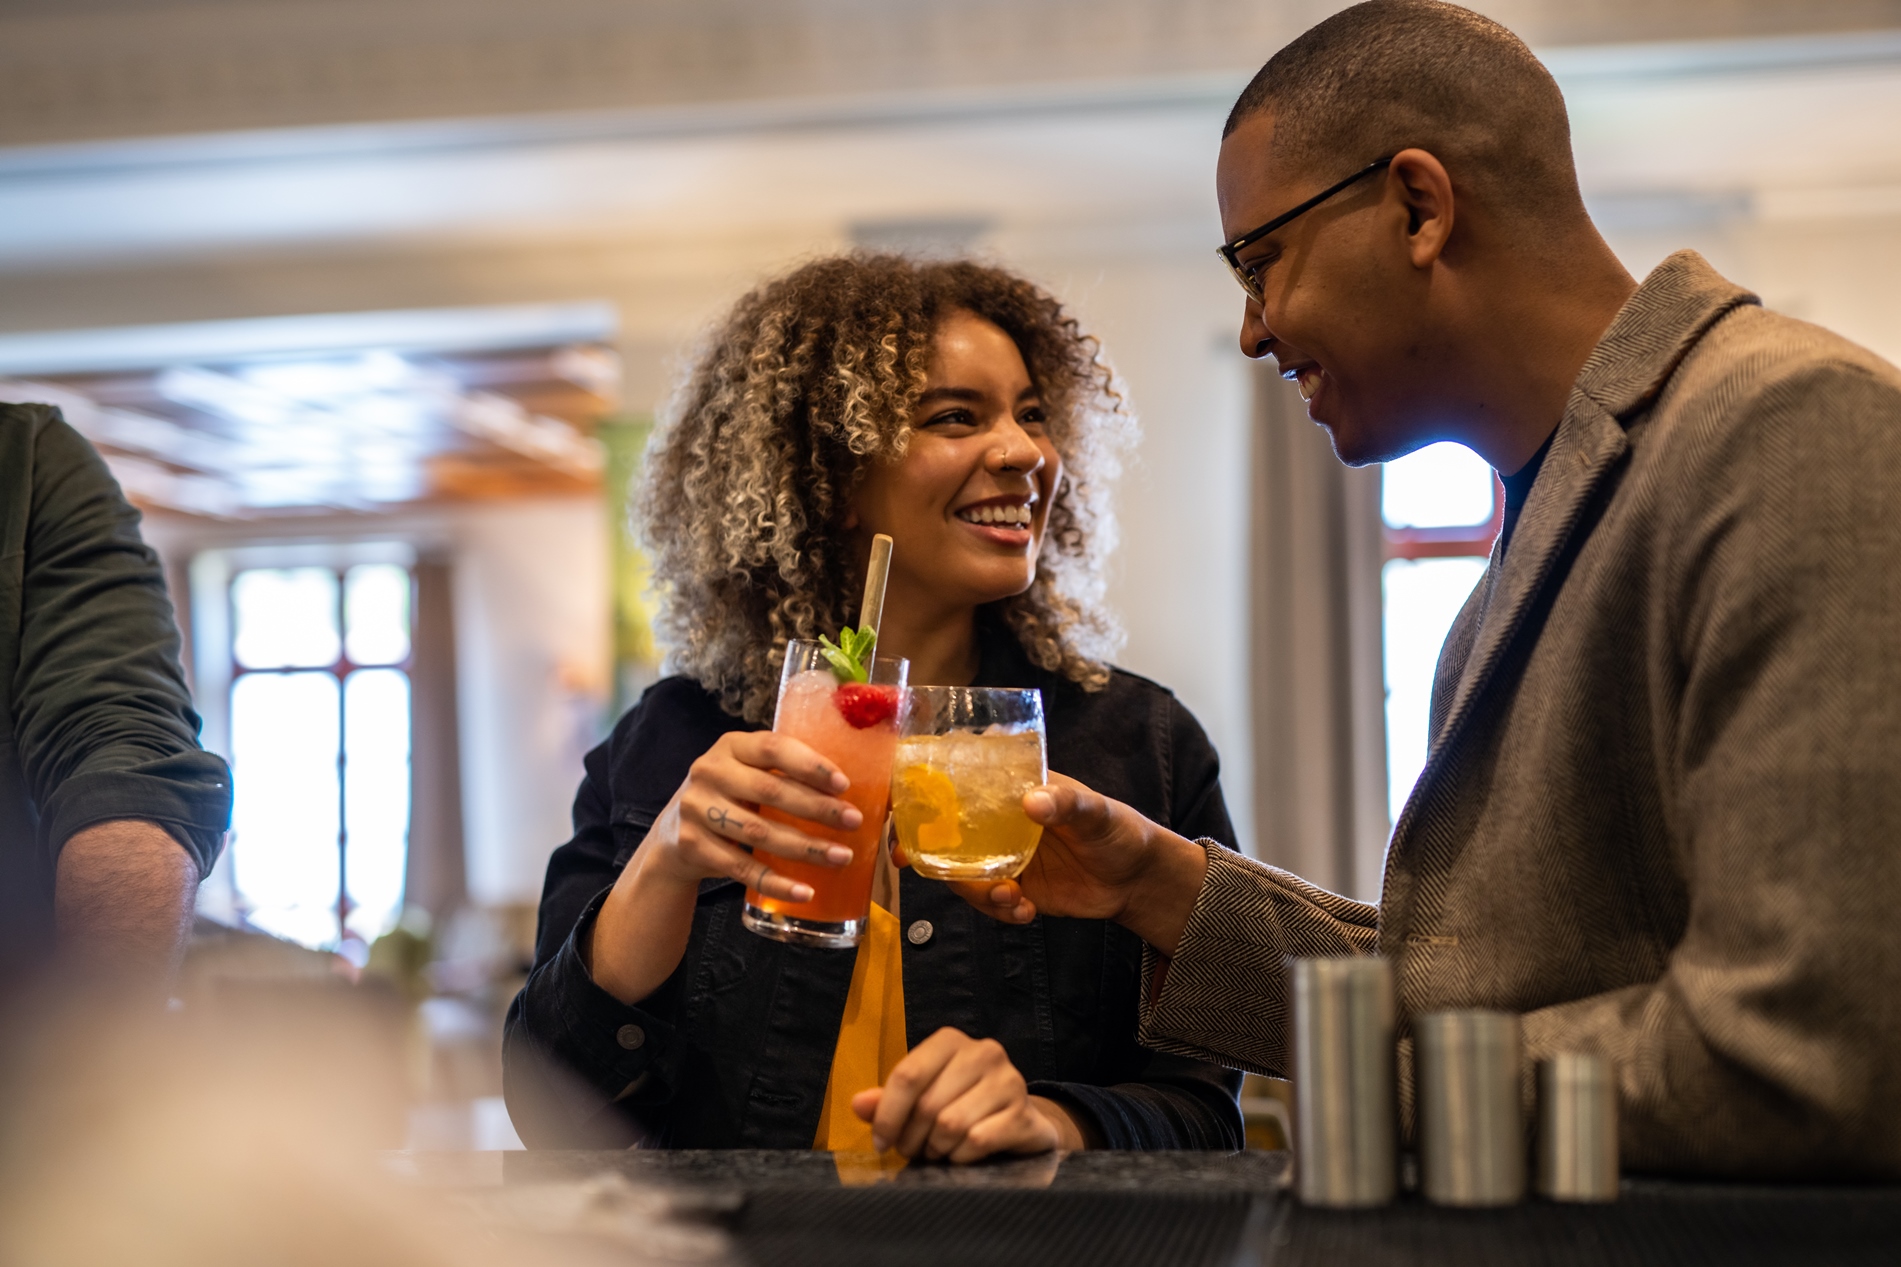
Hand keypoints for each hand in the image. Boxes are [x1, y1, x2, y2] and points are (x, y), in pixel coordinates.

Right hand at [641, 730, 860, 898]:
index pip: (773, 748)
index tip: (844, 785)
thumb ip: (782, 773)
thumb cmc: (729, 798)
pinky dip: (776, 882)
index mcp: (730, 746)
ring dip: (805, 847)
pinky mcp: (692, 846)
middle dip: (817, 808)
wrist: (673, 836)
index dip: (810, 765)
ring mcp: (696, 809)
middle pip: (770, 790)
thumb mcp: (746, 772)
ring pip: (759, 832)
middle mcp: (709, 772)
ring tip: (841, 857)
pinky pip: (742, 868)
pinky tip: (804, 891)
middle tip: (853, 822)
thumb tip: (845, 793)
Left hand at [850, 1027, 1085, 1161]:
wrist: (1017, 1121)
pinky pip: (978, 1141)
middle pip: (927, 1105)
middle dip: (911, 1138)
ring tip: (937, 1150)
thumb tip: (858, 1105)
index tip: (880, 1143)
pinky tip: (961, 1154)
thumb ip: (888, 1100)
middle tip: (912, 1150)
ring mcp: (1009, 1081)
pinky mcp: (1024, 1113)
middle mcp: (984, 1052)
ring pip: (951, 1125)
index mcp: (950, 1041)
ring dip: (936, 1148)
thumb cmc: (959, 1104)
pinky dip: (961, 1156)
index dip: (887, 1115)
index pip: (907, 1075)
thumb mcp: (921, 1097)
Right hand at [900, 772, 1207, 956]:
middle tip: (906, 859)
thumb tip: (1032, 801)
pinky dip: (998, 910)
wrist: (1135, 880)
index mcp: (1012, 789)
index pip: (957, 780)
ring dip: (972, 890)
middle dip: (920, 846)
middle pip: (942, 831)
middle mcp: (998, 821)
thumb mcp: (1095, 812)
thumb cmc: (1117, 829)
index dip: (920, 790)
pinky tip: (1026, 912)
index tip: (893, 801)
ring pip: (959, 873)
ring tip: (1010, 899)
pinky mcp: (1011, 888)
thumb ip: (1066, 803)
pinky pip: (985, 901)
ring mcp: (1001, 856)